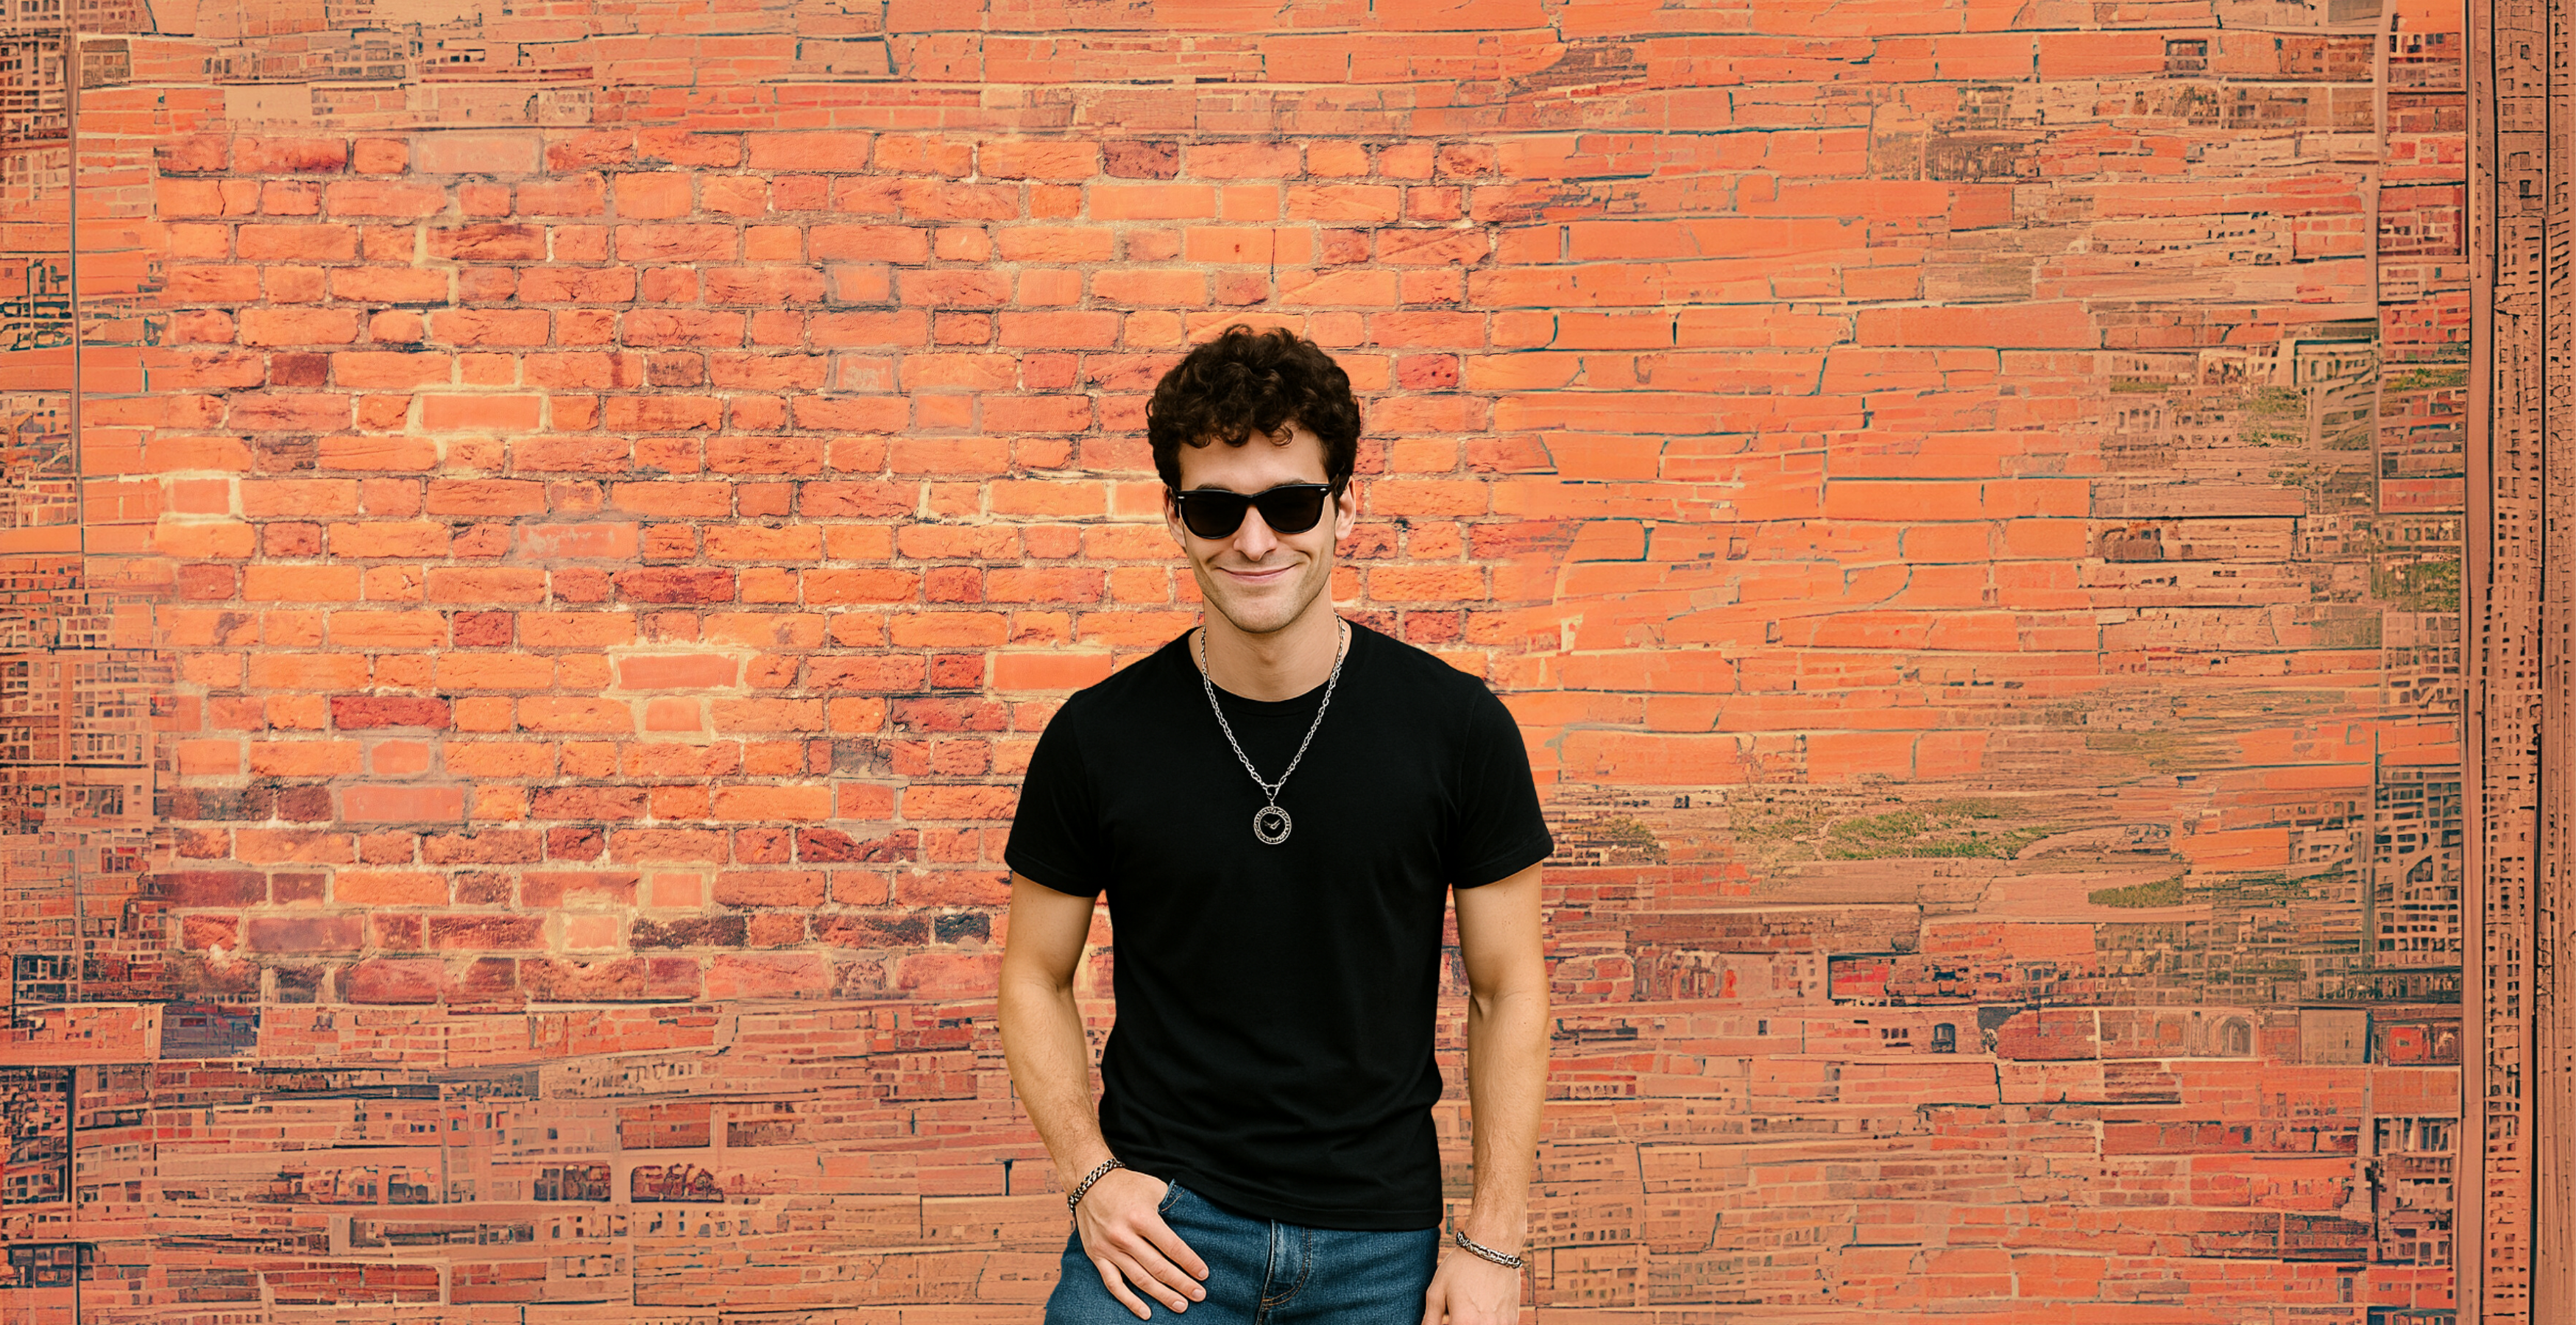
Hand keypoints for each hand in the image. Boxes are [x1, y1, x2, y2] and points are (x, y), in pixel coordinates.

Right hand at [1074, 1169, 1208, 1318]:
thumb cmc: (1126, 1184)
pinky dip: (1130, 1301)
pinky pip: (1114, 1284)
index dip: (1190, 1263)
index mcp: (1141, 1218)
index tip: (1203, 1275)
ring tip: (1181, 1305)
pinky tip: (1146, 1312)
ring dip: (1162, 1295)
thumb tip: (1191, 1227)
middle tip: (1199, 1295)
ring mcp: (1109, 1249)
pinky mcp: (1097, 1256)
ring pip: (1140, 1280)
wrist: (1088, 1180)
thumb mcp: (1154, 1188)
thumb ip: (1170, 1208)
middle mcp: (1124, 1236)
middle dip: (1182, 1283)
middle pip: (1159, 1267)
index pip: (1172, 1247)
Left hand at [1420, 1245, 1521, 1324]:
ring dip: (1472, 1323)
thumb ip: (1429, 1319)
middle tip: (1456, 1312)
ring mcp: (1501, 1324)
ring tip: (1469, 1309)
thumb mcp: (1437, 1291)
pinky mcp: (1511, 1320)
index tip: (1445, 1318)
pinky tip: (1483, 1309)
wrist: (1493, 1247)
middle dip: (1460, 1323)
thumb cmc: (1461, 1267)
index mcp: (1463, 1322)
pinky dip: (1487, 1323)